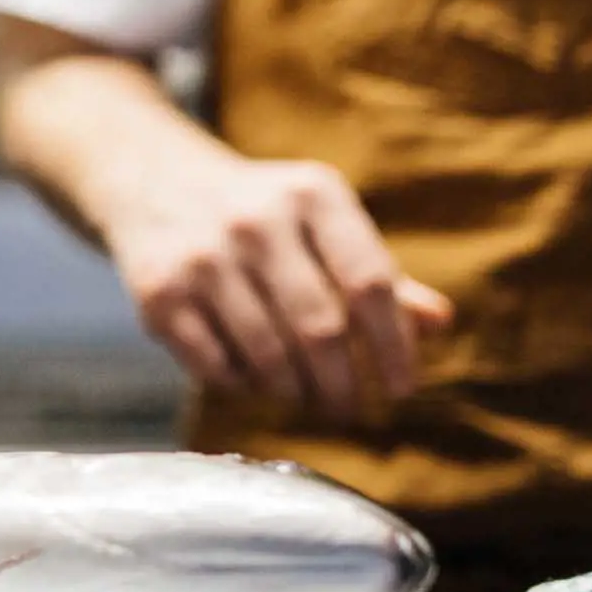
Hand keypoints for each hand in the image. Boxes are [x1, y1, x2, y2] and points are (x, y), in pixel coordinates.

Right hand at [106, 157, 451, 419]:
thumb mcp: (322, 220)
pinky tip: (251, 379)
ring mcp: (203, 258)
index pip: (371, 284)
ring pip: (269, 356)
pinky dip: (242, 386)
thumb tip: (439, 323)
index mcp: (312, 194)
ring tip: (304, 399)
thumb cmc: (262, 212)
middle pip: (321, 330)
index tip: (399, 389)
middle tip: (348, 411)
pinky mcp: (160, 294)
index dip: (394, 347)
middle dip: (342, 385)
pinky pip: (216, 366)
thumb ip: (377, 272)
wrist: (152, 180)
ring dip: (295, 393)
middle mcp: (256, 220)